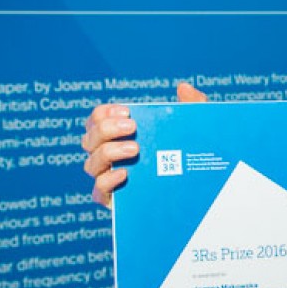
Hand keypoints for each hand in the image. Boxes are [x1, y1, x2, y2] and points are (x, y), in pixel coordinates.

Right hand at [82, 83, 207, 206]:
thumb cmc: (188, 155)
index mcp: (119, 136)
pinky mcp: (115, 200)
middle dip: (106, 129)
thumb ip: (193, 106)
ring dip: (108, 152)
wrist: (196, 191)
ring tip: (135, 149)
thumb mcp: (192, 131)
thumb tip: (183, 87)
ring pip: (91, 164)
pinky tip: (125, 174)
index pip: (97, 120)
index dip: (104, 113)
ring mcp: (109, 178)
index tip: (126, 112)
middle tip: (132, 128)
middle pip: (89, 139)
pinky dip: (107, 181)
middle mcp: (109, 156)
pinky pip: (99, 192)